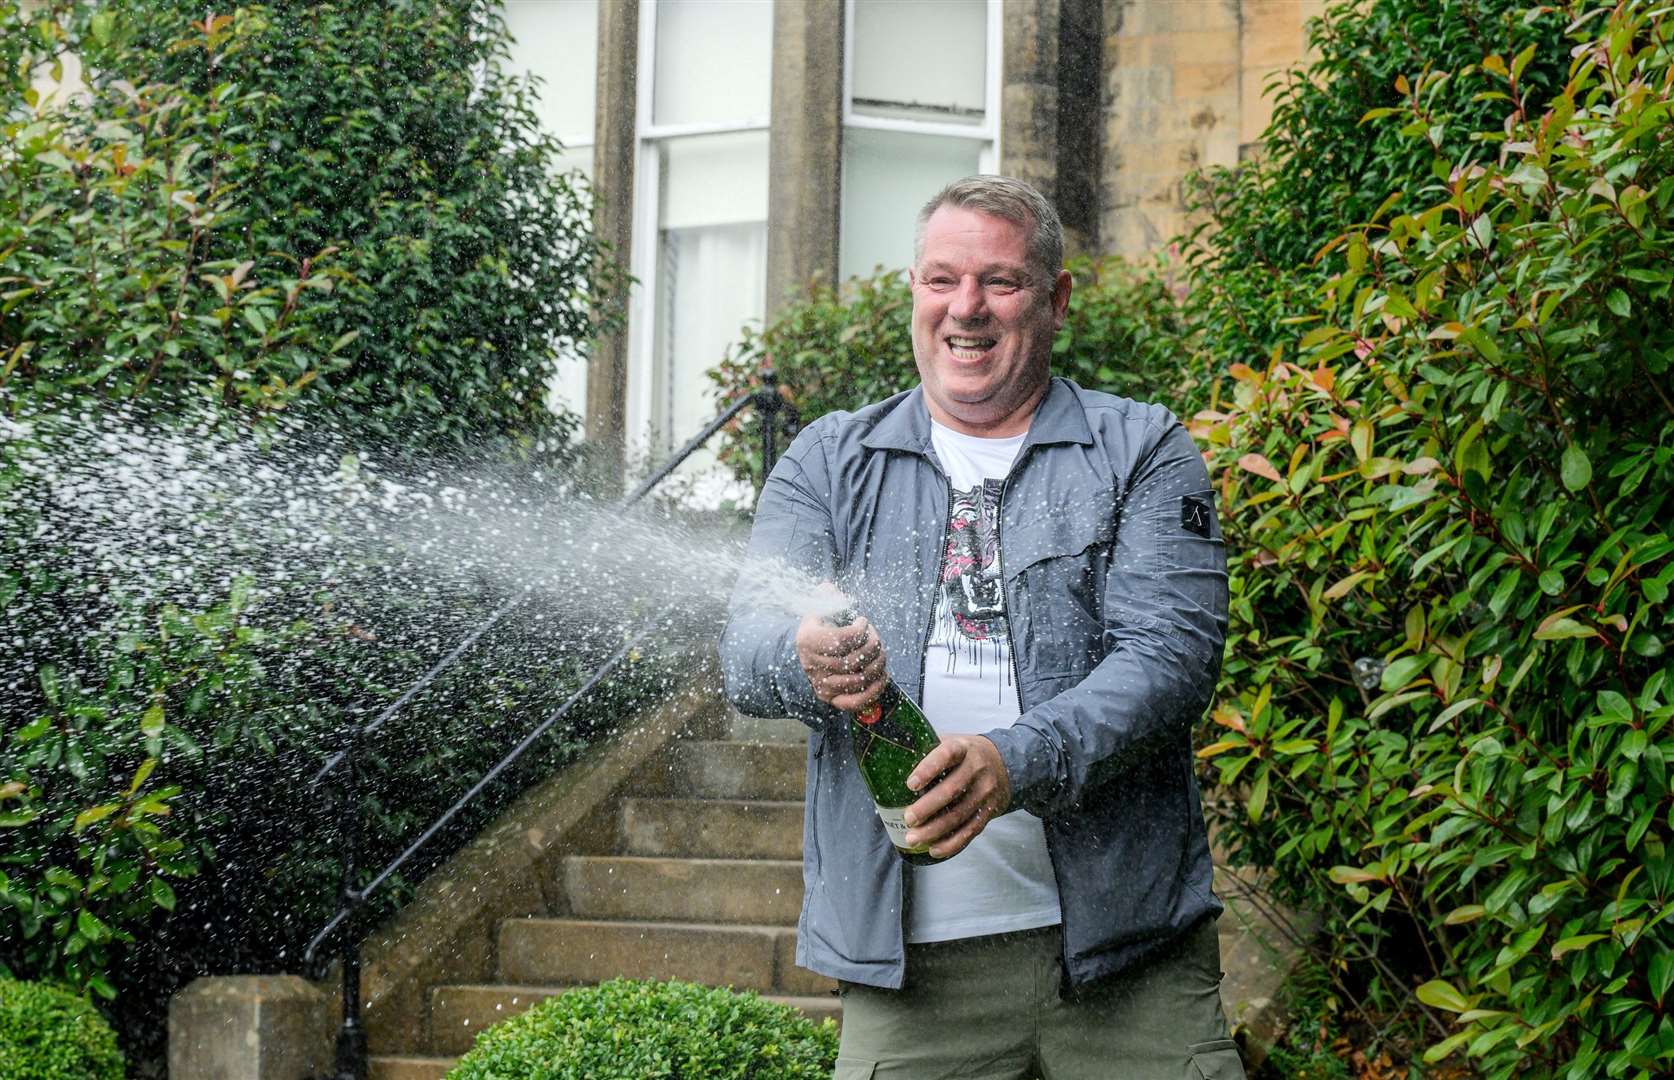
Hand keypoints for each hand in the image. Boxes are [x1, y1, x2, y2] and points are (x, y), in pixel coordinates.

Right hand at [794, 603, 886, 712]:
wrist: (804, 655)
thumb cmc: (818, 629)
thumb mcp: (818, 610)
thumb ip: (826, 598)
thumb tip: (828, 588)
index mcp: (808, 641)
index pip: (842, 639)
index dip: (860, 630)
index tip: (863, 622)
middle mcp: (813, 665)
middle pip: (853, 660)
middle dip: (873, 646)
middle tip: (875, 637)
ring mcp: (822, 684)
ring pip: (858, 679)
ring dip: (878, 665)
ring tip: (880, 654)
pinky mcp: (832, 699)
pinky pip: (855, 702)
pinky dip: (874, 691)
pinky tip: (882, 676)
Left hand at [902, 735, 1011, 858]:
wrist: (1006, 764)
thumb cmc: (966, 754)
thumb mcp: (953, 741)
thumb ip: (929, 749)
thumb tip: (890, 758)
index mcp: (963, 748)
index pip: (947, 754)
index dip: (929, 769)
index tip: (910, 784)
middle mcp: (977, 768)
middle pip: (952, 790)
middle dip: (927, 807)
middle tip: (908, 818)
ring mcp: (985, 791)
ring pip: (959, 815)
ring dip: (935, 830)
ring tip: (913, 838)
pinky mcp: (989, 811)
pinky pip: (970, 830)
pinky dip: (951, 843)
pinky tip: (934, 849)